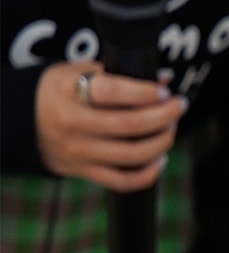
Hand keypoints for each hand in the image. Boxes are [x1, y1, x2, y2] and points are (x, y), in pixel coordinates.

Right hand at [35, 61, 185, 190]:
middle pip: (129, 125)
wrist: (24, 122)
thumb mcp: (78, 71)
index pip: (112, 92)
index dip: (145, 92)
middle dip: (164, 116)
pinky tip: (160, 158)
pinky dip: (148, 173)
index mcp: (68, 92)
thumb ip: (118, 73)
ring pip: (131, 155)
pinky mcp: (84, 172)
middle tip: (180, 106)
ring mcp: (78, 152)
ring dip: (161, 142)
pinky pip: (123, 181)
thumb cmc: (62, 91)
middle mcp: (72, 124)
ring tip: (170, 128)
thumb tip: (164, 79)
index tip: (163, 92)